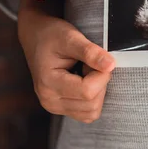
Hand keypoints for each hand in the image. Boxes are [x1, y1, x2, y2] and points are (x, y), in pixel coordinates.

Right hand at [18, 1, 115, 122]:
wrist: (37, 37)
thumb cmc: (50, 35)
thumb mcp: (71, 37)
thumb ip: (91, 52)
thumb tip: (110, 65)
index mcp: (49, 83)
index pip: (88, 91)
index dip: (101, 75)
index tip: (98, 60)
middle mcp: (50, 100)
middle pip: (91, 104)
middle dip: (98, 83)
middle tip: (88, 64)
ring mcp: (55, 106)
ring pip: (92, 112)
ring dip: (96, 91)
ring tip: (84, 72)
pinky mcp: (62, 108)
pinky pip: (87, 113)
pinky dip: (92, 98)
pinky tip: (84, 81)